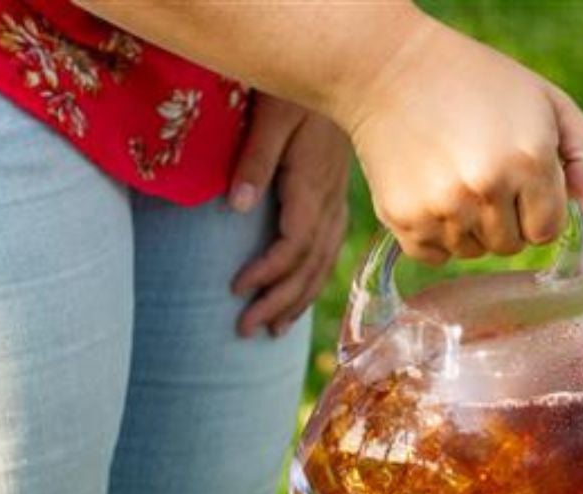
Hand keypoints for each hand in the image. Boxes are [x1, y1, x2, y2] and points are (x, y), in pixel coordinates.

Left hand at [227, 94, 350, 336]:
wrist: (347, 75)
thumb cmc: (298, 90)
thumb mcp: (271, 115)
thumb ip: (254, 160)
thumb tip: (235, 207)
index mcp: (313, 186)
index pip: (293, 245)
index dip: (267, 273)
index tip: (235, 289)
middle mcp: (329, 203)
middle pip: (308, 267)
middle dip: (278, 302)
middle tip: (245, 330)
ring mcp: (336, 204)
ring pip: (321, 266)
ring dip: (295, 301)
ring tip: (270, 330)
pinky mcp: (334, 200)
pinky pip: (327, 253)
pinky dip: (311, 281)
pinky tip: (297, 297)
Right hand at [336, 17, 582, 264]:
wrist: (388, 67)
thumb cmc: (478, 83)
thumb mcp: (547, 101)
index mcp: (529, 160)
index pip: (548, 230)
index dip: (537, 208)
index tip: (520, 181)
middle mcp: (486, 188)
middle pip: (512, 246)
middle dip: (506, 218)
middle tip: (483, 173)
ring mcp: (442, 207)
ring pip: (474, 252)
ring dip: (471, 226)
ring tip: (455, 176)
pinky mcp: (404, 218)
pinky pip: (436, 256)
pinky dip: (436, 234)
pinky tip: (431, 191)